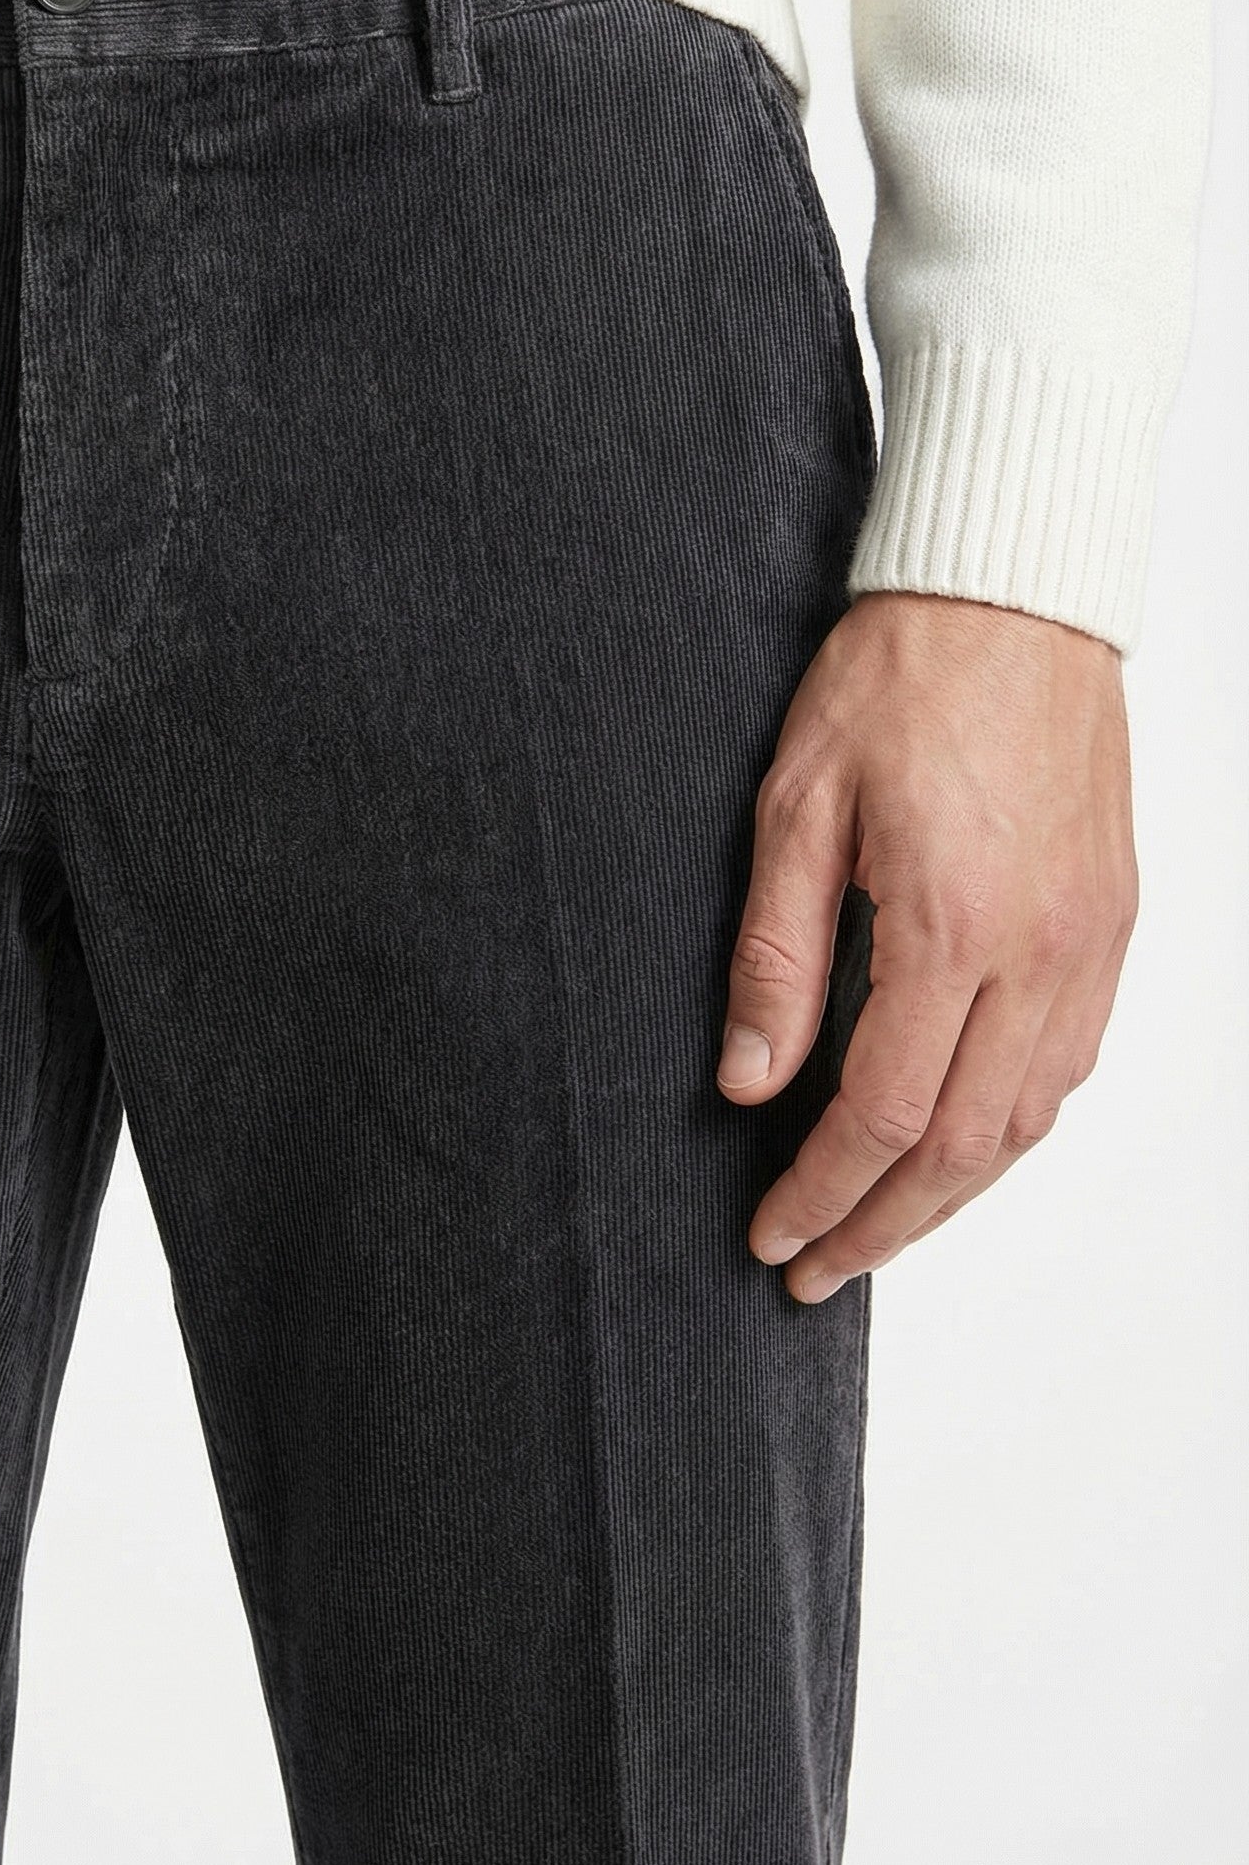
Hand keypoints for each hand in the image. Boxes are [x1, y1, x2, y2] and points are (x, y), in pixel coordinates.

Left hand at [715, 591, 1137, 1301]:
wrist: (1013, 595)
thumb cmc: (900, 675)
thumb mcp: (795, 803)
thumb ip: (775, 952)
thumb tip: (751, 1079)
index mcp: (948, 924)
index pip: (882, 1113)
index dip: (823, 1191)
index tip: (775, 1236)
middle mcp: (1038, 950)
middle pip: (964, 1146)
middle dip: (885, 1225)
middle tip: (817, 1270)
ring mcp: (1089, 940)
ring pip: (1030, 1118)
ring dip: (955, 1192)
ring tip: (882, 1226)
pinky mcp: (1113, 919)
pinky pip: (1072, 1062)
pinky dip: (1013, 1124)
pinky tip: (964, 1138)